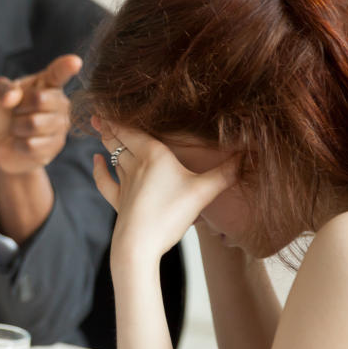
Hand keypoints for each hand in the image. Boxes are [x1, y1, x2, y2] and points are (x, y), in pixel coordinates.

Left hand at [0, 55, 80, 174]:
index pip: (58, 72)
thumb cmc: (4, 114)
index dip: (66, 66)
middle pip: (39, 99)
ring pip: (34, 124)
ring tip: (20, 127)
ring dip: (17, 127)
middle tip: (17, 112)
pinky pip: (32, 145)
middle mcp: (60, 102)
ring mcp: (61, 125)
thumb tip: (13, 96)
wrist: (4, 144)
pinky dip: (19, 144)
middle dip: (19, 107)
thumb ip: (0, 89)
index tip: (74, 61)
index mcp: (47, 82)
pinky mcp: (56, 145)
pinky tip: (23, 142)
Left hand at [91, 118, 236, 274]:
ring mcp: (124, 183)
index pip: (132, 128)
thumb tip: (251, 154)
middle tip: (98, 112)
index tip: (109, 102)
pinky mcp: (118, 201)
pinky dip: (98, 168)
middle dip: (110, 125)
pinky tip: (96, 159)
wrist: (139, 246)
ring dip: (107, 142)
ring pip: (113, 155)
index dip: (120, 116)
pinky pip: (105, 180)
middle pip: (119, 139)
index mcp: (153, 154)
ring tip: (101, 128)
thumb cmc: (170, 215)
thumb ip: (226, 172)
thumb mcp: (203, 192)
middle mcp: (135, 164)